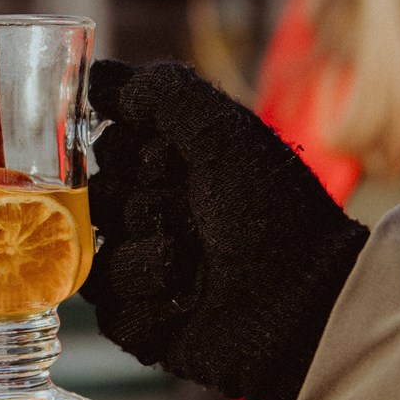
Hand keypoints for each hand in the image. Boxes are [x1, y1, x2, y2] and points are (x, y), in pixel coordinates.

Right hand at [84, 60, 369, 399]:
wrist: (304, 301)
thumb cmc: (272, 211)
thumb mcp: (221, 133)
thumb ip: (161, 92)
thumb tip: (96, 74)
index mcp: (174, 168)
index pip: (106, 148)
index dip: (126, 151)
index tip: (167, 160)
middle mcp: (155, 214)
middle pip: (95, 199)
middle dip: (138, 205)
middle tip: (184, 213)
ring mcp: (146, 270)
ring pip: (97, 255)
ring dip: (145, 257)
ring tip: (190, 262)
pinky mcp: (142, 324)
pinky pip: (110, 310)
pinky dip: (147, 304)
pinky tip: (185, 300)